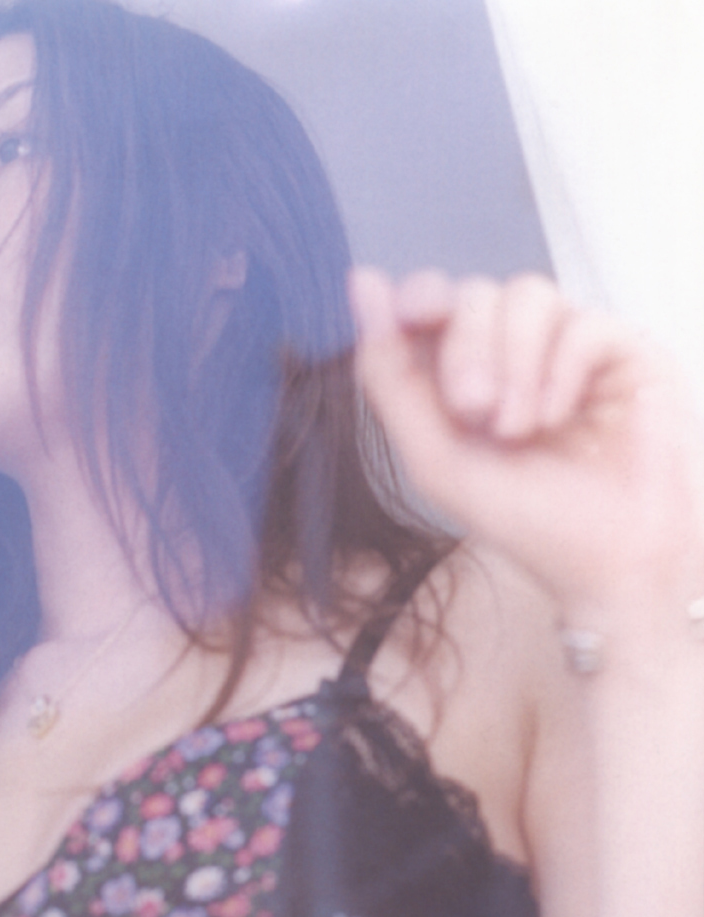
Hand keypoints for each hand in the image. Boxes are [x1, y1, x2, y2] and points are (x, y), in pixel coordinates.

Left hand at [351, 268, 703, 625]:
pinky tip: (561, 419)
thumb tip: (362, 281)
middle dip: (465, 349)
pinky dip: (562, 371)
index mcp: (466, 371)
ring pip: (528, 294)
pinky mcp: (627, 351)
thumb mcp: (435, 456)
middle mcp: (518, 351)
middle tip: (474, 410)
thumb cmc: (525, 519)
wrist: (604, 563)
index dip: (418, 298)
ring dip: (513, 362)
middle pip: (475, 294)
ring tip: (519, 429)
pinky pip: (584, 323)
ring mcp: (572, 346)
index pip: (434, 300)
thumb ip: (390, 375)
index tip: (411, 318)